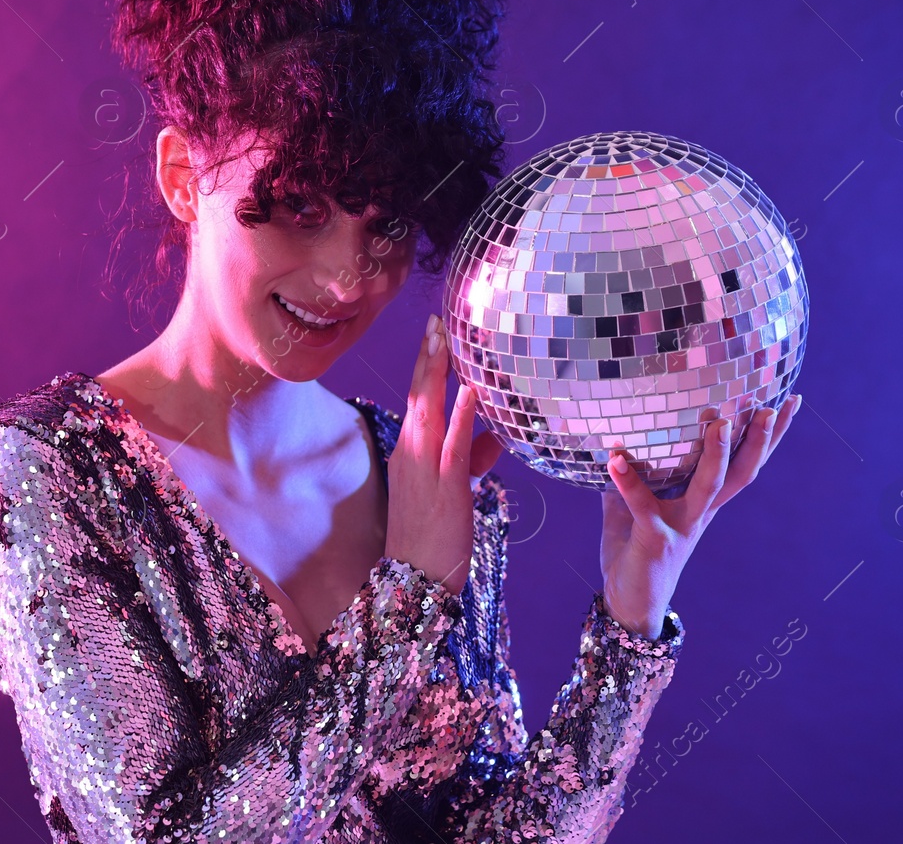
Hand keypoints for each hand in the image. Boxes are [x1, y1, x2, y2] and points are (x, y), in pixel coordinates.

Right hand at [385, 313, 503, 593]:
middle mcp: (411, 454)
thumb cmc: (432, 538)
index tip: (432, 336)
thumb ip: (472, 460)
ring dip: (436, 373)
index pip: (416, 402)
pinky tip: (468, 391)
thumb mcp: (452, 492)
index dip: (424, 368)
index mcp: (408, 454)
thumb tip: (494, 438)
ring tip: (443, 338)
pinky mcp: (446, 486)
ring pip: (429, 411)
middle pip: (417, 396)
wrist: (414, 579)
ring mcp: (425, 469)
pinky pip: (453, 444)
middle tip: (435, 323)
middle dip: (426, 358)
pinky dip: (460, 415)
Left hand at [599, 394, 802, 637]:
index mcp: (704, 501)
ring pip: (708, 487)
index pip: (743, 462)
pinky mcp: (655, 539)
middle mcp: (701, 512)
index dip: (768, 436)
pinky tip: (615, 458)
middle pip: (739, 472)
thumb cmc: (635, 548)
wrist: (630, 601)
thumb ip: (632, 472)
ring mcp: (682, 526)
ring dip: (715, 454)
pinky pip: (642, 505)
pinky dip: (628, 480)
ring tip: (719, 421)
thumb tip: (618, 433)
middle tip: (770, 407)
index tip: (788, 400)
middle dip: (758, 440)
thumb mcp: (634, 504)